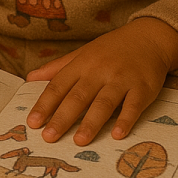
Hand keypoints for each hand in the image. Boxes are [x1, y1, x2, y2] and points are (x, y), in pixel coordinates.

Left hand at [25, 18, 177, 145]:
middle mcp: (100, 70)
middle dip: (63, 117)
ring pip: (104, 102)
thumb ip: (57, 68)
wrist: (148, 37)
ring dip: (91, 122)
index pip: (59, 85)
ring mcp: (121, 78)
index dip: (45, 104)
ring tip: (79, 141)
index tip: (33, 122)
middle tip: (49, 137)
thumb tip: (30, 78)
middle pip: (79, 96)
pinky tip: (118, 134)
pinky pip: (133, 105)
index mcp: (82, 63)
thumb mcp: (83, 53)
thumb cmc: (111, 49)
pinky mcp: (142, 87)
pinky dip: (126, 119)